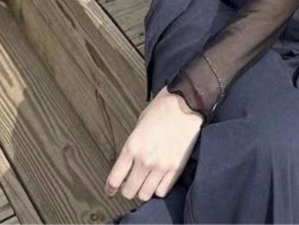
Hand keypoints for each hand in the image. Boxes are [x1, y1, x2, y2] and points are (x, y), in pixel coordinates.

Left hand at [105, 85, 204, 201]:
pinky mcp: (176, 168)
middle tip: (130, 183)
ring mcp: (161, 166)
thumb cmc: (164, 107)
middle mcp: (145, 160)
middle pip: (128, 192)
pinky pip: (163, 191)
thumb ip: (133, 144)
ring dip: (143, 190)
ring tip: (146, 182)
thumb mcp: (140, 123)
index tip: (111, 190)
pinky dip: (159, 188)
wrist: (188, 103)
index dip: (110, 188)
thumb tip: (130, 160)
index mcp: (132, 146)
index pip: (114, 179)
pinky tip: (159, 179)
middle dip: (127, 189)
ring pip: (145, 195)